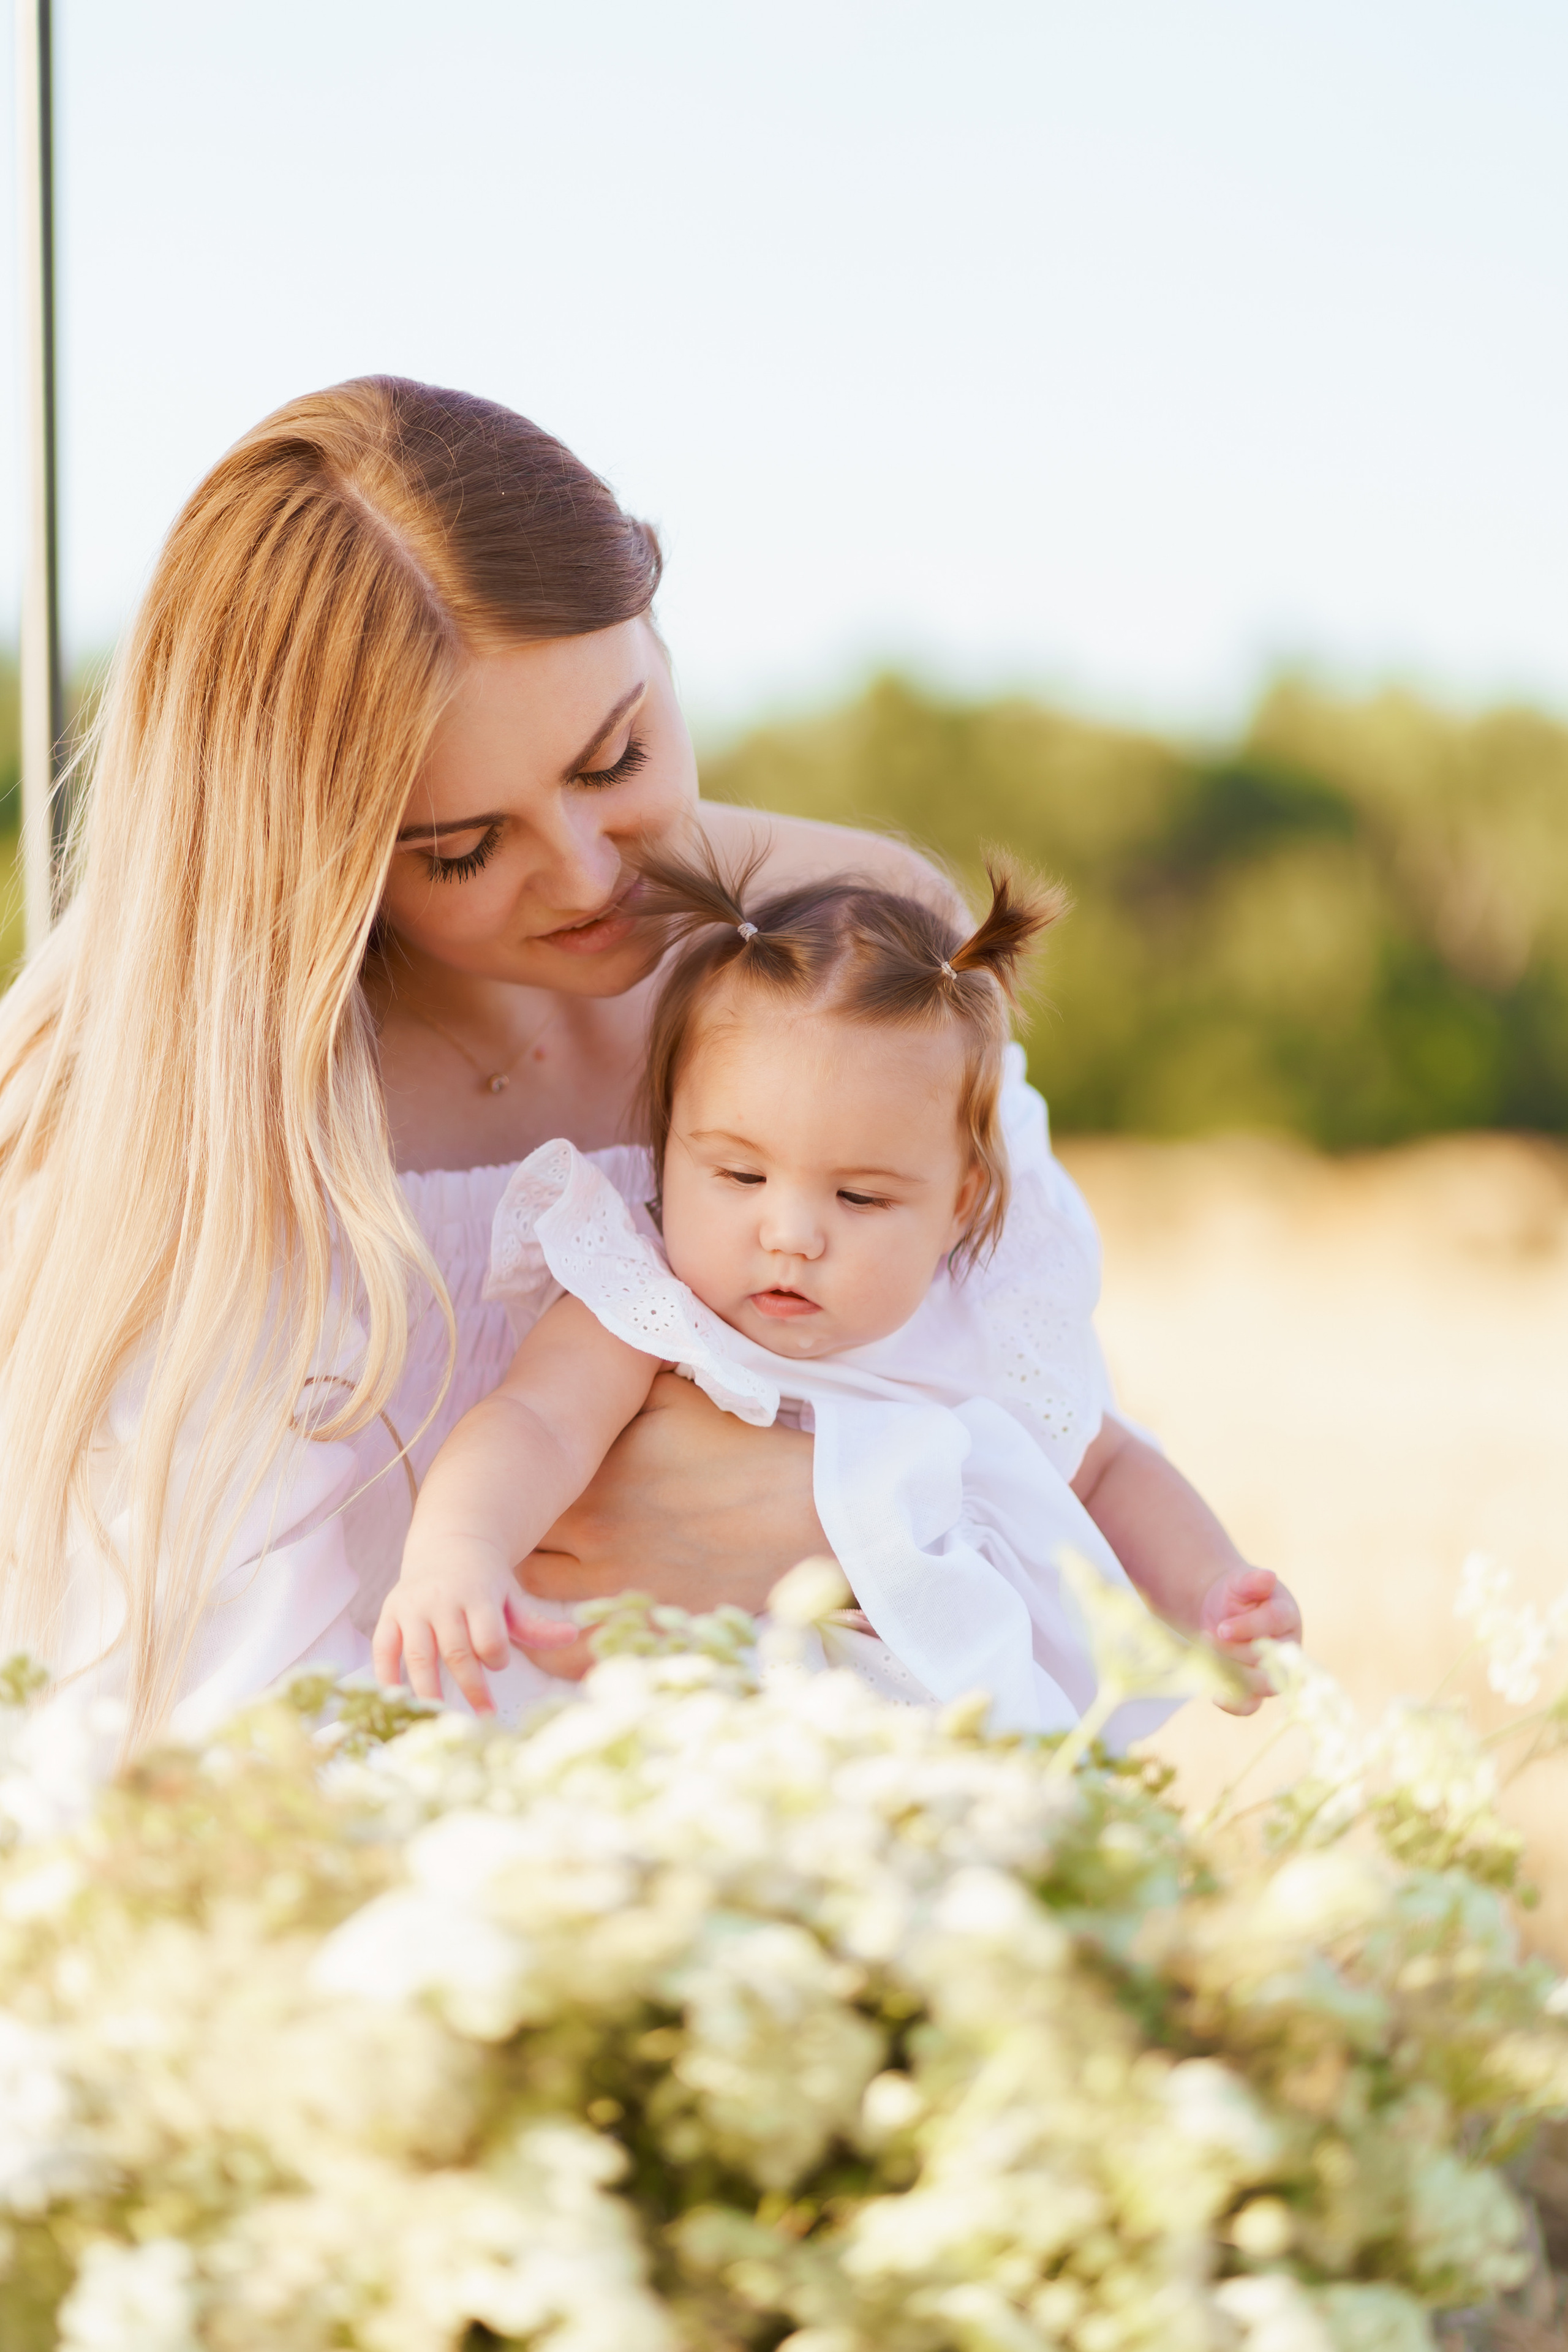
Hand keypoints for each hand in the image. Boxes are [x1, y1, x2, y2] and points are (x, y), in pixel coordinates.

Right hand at [372, 1548, 577, 1711]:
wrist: (449, 1543)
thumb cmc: (486, 1583)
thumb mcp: (512, 1598)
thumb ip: (536, 1625)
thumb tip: (572, 1636)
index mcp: (477, 1595)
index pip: (488, 1636)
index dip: (496, 1656)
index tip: (499, 1663)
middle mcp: (443, 1600)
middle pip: (456, 1651)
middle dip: (470, 1687)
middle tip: (483, 1716)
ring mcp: (413, 1607)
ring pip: (419, 1655)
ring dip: (428, 1690)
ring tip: (438, 1717)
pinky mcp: (390, 1613)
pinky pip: (384, 1647)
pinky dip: (386, 1674)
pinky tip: (396, 1699)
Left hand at [512, 1373, 826, 1677]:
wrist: (796, 1510)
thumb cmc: (740, 1450)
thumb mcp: (676, 1397)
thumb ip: (623, 1389)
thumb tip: (590, 1371)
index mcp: (591, 1473)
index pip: (520, 1482)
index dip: (518, 1481)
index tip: (522, 1479)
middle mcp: (588, 1528)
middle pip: (519, 1535)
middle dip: (518, 1527)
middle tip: (525, 1522)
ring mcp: (610, 1579)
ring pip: (534, 1588)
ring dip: (528, 1579)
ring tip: (542, 1566)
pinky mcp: (639, 1619)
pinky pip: (572, 1651)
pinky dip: (551, 1651)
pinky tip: (545, 1643)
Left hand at [1199, 1566, 1302, 1714]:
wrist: (1221, 1612)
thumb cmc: (1236, 1595)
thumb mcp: (1239, 1582)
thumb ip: (1251, 1581)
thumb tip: (1267, 1576)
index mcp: (1287, 1616)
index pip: (1276, 1622)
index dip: (1249, 1627)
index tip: (1221, 1628)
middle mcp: (1288, 1647)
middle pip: (1271, 1658)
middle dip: (1236, 1650)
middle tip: (1208, 1637)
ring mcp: (1275, 1671)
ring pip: (1264, 1684)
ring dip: (1234, 1673)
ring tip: (1209, 1657)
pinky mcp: (1256, 1689)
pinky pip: (1252, 1705)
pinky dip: (1236, 1704)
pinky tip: (1216, 1696)